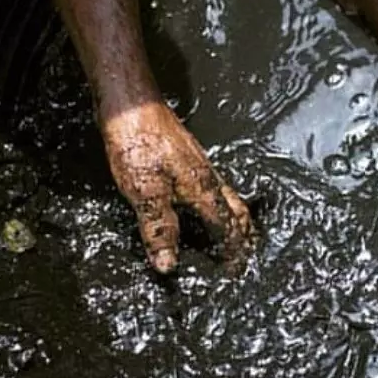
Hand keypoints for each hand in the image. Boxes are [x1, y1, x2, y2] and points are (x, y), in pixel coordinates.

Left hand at [103, 103, 252, 272]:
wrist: (131, 104)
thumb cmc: (139, 141)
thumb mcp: (145, 192)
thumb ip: (159, 229)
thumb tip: (168, 264)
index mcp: (202, 189)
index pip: (227, 228)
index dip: (232, 253)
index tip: (236, 273)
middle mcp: (206, 177)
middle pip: (237, 211)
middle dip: (245, 235)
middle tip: (246, 255)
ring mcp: (197, 165)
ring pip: (226, 198)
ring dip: (233, 219)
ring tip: (233, 236)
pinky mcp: (184, 157)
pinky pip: (211, 187)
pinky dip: (217, 204)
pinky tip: (201, 204)